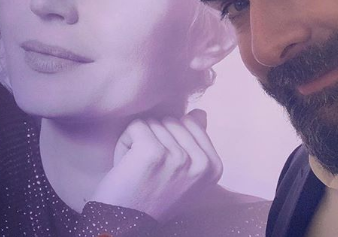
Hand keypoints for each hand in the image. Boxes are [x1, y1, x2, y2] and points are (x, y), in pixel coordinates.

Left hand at [90, 109, 222, 221]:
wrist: (124, 226)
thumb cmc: (151, 195)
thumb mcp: (183, 171)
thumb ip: (195, 141)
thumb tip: (199, 112)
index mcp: (213, 166)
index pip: (191, 122)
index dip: (171, 137)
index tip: (165, 165)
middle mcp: (200, 163)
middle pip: (171, 119)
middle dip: (155, 137)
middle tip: (150, 168)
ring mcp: (179, 158)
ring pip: (154, 121)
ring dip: (139, 140)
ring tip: (139, 168)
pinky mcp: (153, 153)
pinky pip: (137, 125)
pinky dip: (125, 141)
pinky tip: (127, 164)